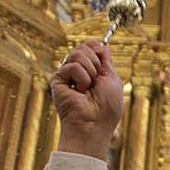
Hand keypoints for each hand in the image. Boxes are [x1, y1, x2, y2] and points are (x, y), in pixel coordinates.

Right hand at [50, 41, 122, 160]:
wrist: (93, 124)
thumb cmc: (106, 109)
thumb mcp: (112, 80)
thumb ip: (106, 62)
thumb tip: (102, 45)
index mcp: (91, 72)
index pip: (90, 47)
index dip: (96, 48)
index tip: (102, 57)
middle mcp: (77, 72)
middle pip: (84, 47)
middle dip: (95, 62)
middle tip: (96, 82)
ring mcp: (67, 76)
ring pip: (77, 53)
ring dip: (89, 71)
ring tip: (88, 89)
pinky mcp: (57, 80)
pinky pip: (72, 66)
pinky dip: (81, 78)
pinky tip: (79, 92)